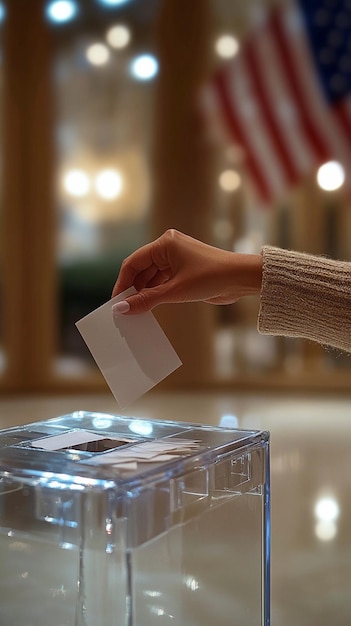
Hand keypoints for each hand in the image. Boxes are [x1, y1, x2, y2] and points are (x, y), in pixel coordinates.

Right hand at [112, 229, 261, 313]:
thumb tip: (122, 308)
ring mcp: (177, 258)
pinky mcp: (184, 270)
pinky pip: (163, 281)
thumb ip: (146, 300)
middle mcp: (169, 248)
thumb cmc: (212, 277)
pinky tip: (150, 307)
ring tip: (136, 312)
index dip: (122, 282)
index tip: (116, 301)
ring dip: (144, 293)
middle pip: (141, 270)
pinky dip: (156, 293)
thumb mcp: (175, 291)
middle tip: (124, 310)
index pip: (133, 262)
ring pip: (152, 277)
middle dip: (133, 289)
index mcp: (165, 244)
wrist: (242, 279)